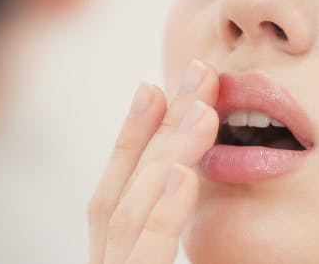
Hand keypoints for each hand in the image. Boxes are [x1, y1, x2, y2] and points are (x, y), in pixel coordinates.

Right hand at [87, 60, 219, 263]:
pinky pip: (147, 254)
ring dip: (166, 156)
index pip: (114, 193)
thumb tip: (193, 181)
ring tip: (204, 111)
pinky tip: (184, 175)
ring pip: (130, 213)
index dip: (132, 137)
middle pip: (121, 191)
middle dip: (158, 127)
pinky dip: (164, 212)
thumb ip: (169, 234)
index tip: (156, 88)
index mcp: (116, 259)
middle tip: (200, 74)